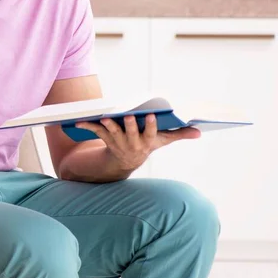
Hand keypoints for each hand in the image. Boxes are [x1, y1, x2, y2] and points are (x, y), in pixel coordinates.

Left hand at [75, 114, 200, 171]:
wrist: (125, 161)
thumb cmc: (146, 144)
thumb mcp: (162, 141)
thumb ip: (179, 134)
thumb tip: (200, 131)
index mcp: (147, 142)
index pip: (152, 133)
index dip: (153, 126)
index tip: (154, 115)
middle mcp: (133, 144)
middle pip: (131, 133)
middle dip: (130, 125)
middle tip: (129, 116)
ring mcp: (118, 143)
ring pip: (112, 133)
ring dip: (108, 126)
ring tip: (105, 117)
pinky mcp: (105, 139)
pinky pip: (96, 131)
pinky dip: (87, 126)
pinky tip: (77, 122)